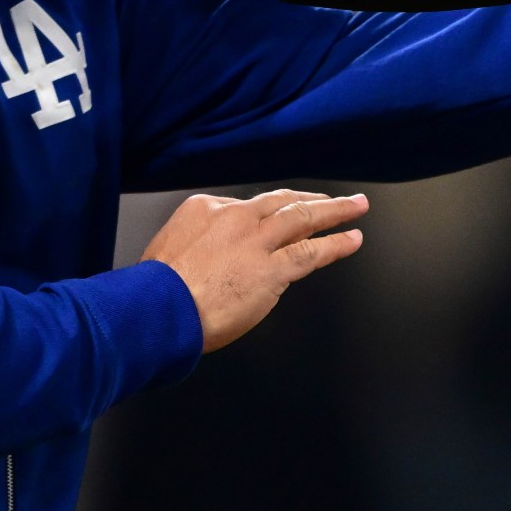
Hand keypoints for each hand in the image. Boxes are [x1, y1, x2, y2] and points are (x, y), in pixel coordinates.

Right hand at [141, 189, 366, 350]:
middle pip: (281, 202)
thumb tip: (209, 258)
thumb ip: (197, 245)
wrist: (156, 311)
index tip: (279, 221)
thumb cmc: (154, 293)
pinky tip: (352, 240)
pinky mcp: (271, 269)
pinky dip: (336, 245)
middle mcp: (235, 219)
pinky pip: (311, 253)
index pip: (247, 208)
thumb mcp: (166, 250)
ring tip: (356, 207)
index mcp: (205, 209)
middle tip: (337, 199)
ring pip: (303, 218)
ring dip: (334, 211)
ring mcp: (256, 242)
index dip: (268, 216)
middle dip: (311, 199)